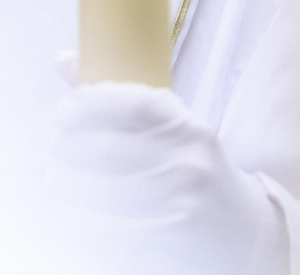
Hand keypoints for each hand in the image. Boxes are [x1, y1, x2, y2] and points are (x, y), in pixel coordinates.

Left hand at [49, 55, 286, 274]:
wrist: (242, 232)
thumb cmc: (191, 170)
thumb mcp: (169, 129)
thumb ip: (117, 99)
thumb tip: (64, 60)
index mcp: (187, 127)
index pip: (134, 104)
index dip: (90, 103)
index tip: (63, 110)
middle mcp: (188, 162)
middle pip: (105, 148)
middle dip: (67, 147)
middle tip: (57, 149)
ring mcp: (179, 203)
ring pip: (98, 190)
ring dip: (65, 184)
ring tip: (58, 180)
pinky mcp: (166, 239)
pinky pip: (105, 226)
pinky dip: (81, 217)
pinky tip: (76, 209)